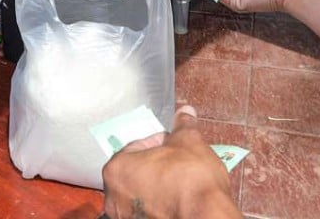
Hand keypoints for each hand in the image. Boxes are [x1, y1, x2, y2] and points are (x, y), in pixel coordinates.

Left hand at [102, 106, 239, 218]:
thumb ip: (182, 125)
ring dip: (158, 187)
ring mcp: (127, 218)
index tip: (174, 145)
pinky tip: (178, 202)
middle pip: (136, 172)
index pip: (136, 146)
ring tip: (181, 183)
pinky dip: (160, 206)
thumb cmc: (191, 181)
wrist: (205, 217)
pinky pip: (149, 212)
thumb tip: (184, 112)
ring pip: (142, 194)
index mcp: (116, 170)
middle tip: (178, 163)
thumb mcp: (188, 142)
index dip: (159, 142)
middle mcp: (114, 197)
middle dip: (156, 166)